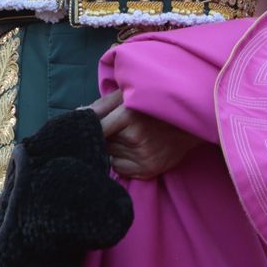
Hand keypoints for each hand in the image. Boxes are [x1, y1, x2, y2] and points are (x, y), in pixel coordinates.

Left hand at [88, 89, 202, 180]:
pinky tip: (131, 150)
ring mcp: (142, 156)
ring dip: (111, 149)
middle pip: (101, 142)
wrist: (188, 124)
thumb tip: (78, 115)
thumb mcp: (129, 96)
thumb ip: (102, 104)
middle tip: (114, 129)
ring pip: (108, 156)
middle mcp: (135, 138)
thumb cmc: (153, 106)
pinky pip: (118, 168)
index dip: (87, 128)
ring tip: (126, 138)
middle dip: (103, 136)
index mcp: (128, 115)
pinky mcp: (147, 170)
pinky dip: (119, 160)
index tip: (81, 128)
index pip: (95, 128)